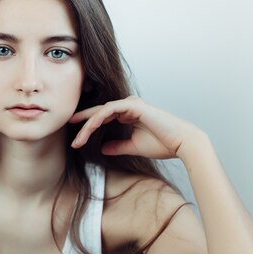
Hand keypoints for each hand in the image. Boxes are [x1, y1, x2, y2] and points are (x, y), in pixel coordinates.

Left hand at [69, 96, 203, 159]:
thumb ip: (117, 146)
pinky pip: (109, 110)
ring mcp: (131, 104)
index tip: (75, 138)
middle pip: (98, 112)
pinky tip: (89, 128)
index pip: (102, 117)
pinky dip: (98, 118)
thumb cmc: (162, 144)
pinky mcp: (134, 105)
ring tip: (78, 139)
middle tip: (70, 136)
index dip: (87, 125)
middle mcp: (128, 106)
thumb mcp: (133, 147)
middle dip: (82, 124)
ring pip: (101, 111)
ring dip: (88, 125)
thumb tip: (103, 149)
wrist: (182, 144)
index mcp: (128, 113)